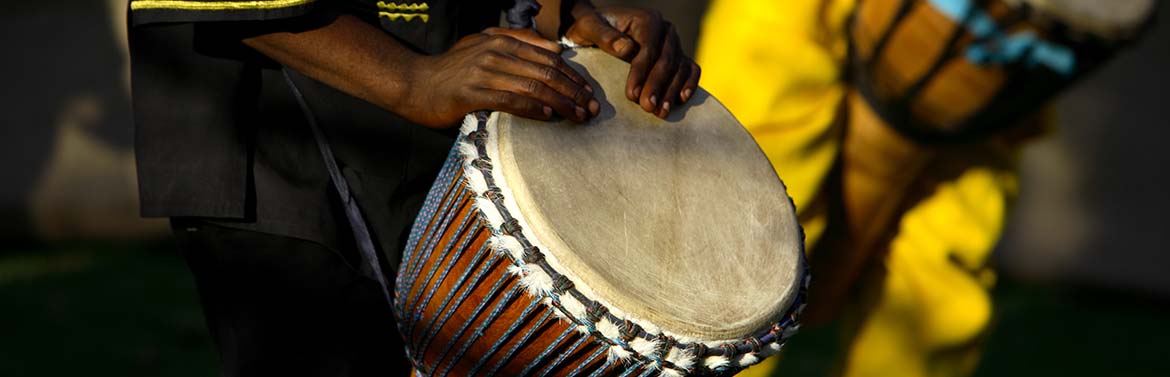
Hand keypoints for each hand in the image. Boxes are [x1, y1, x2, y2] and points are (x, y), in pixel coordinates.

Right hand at [404, 28, 599, 127]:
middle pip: (546, 72)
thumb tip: (555, 50)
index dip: (572, 75)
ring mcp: (483, 72)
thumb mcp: (483, 46)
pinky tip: (548, 116)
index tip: (588, 92)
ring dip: (561, 103)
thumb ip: (517, 42)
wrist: (413, 84)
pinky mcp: (471, 93)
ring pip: (533, 86)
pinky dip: (532, 108)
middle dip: (574, 91)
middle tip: (591, 109)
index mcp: (501, 40)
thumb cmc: (451, 70)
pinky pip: (510, 100)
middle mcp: (495, 52)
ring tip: (577, 117)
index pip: (547, 57)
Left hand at [565, 6, 700, 118]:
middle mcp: (665, 30)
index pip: (649, 48)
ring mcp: (674, 44)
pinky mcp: (678, 56)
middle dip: (656, 86)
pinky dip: (689, 84)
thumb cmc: (592, 28)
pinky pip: (691, 69)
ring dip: (671, 91)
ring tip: (660, 112)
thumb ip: (605, 36)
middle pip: (667, 60)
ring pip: (679, 67)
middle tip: (647, 107)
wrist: (599, 31)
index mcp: (646, 20)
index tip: (631, 94)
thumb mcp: (589, 27)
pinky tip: (681, 100)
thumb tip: (627, 49)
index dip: (642, 72)